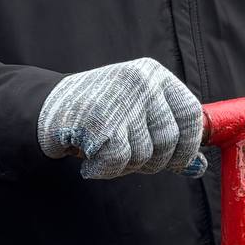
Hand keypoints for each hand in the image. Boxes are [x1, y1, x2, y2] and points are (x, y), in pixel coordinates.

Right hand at [37, 58, 204, 179]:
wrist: (47, 108)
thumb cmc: (99, 114)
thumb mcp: (139, 115)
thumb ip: (169, 136)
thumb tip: (198, 167)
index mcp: (155, 75)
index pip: (190, 113)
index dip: (189, 144)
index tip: (178, 161)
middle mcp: (141, 81)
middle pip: (170, 139)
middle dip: (154, 161)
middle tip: (130, 159)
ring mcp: (120, 98)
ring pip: (144, 153)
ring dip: (125, 166)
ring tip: (105, 151)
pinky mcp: (98, 119)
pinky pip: (118, 160)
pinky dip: (106, 169)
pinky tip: (91, 159)